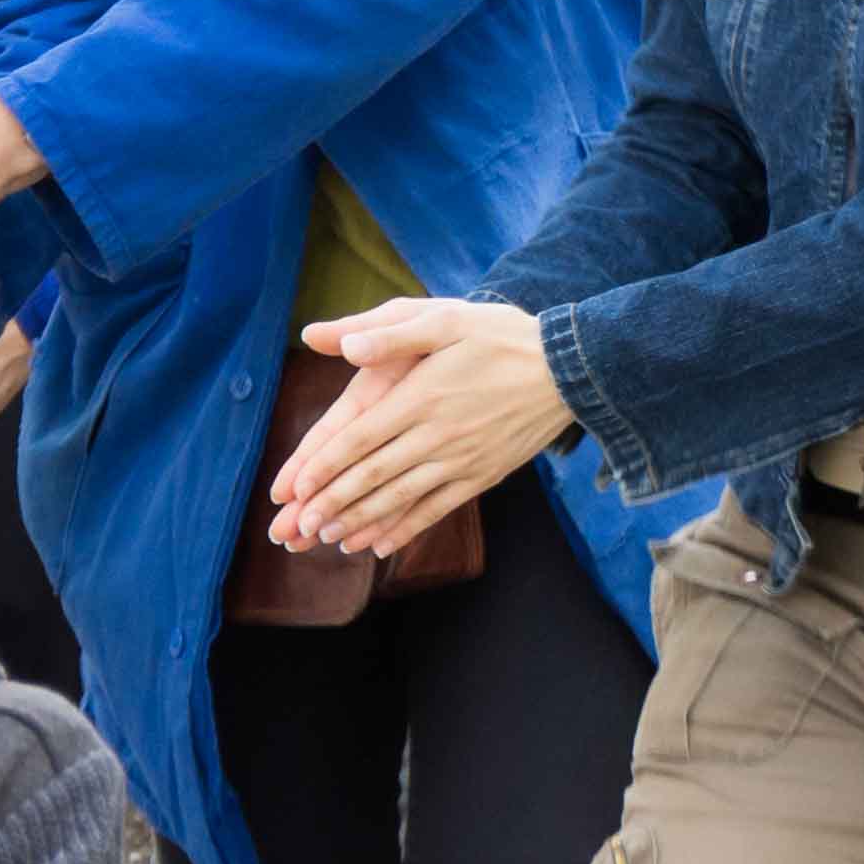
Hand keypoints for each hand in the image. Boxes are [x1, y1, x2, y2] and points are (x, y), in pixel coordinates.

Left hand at [269, 298, 568, 558]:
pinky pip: (436, 510)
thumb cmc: (501, 337)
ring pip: (399, 500)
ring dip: (360, 522)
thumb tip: (342, 343)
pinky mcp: (481, 476)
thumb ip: (391, 333)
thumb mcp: (446, 318)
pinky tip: (381, 545)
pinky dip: (405, 529)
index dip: (324, 466)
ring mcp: (460, 461)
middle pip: (372, 477)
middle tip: (298, 528)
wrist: (568, 370)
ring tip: (329, 539)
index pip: (359, 439)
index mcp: (420, 397)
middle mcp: (435, 436)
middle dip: (331, 505)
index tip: (295, 489)